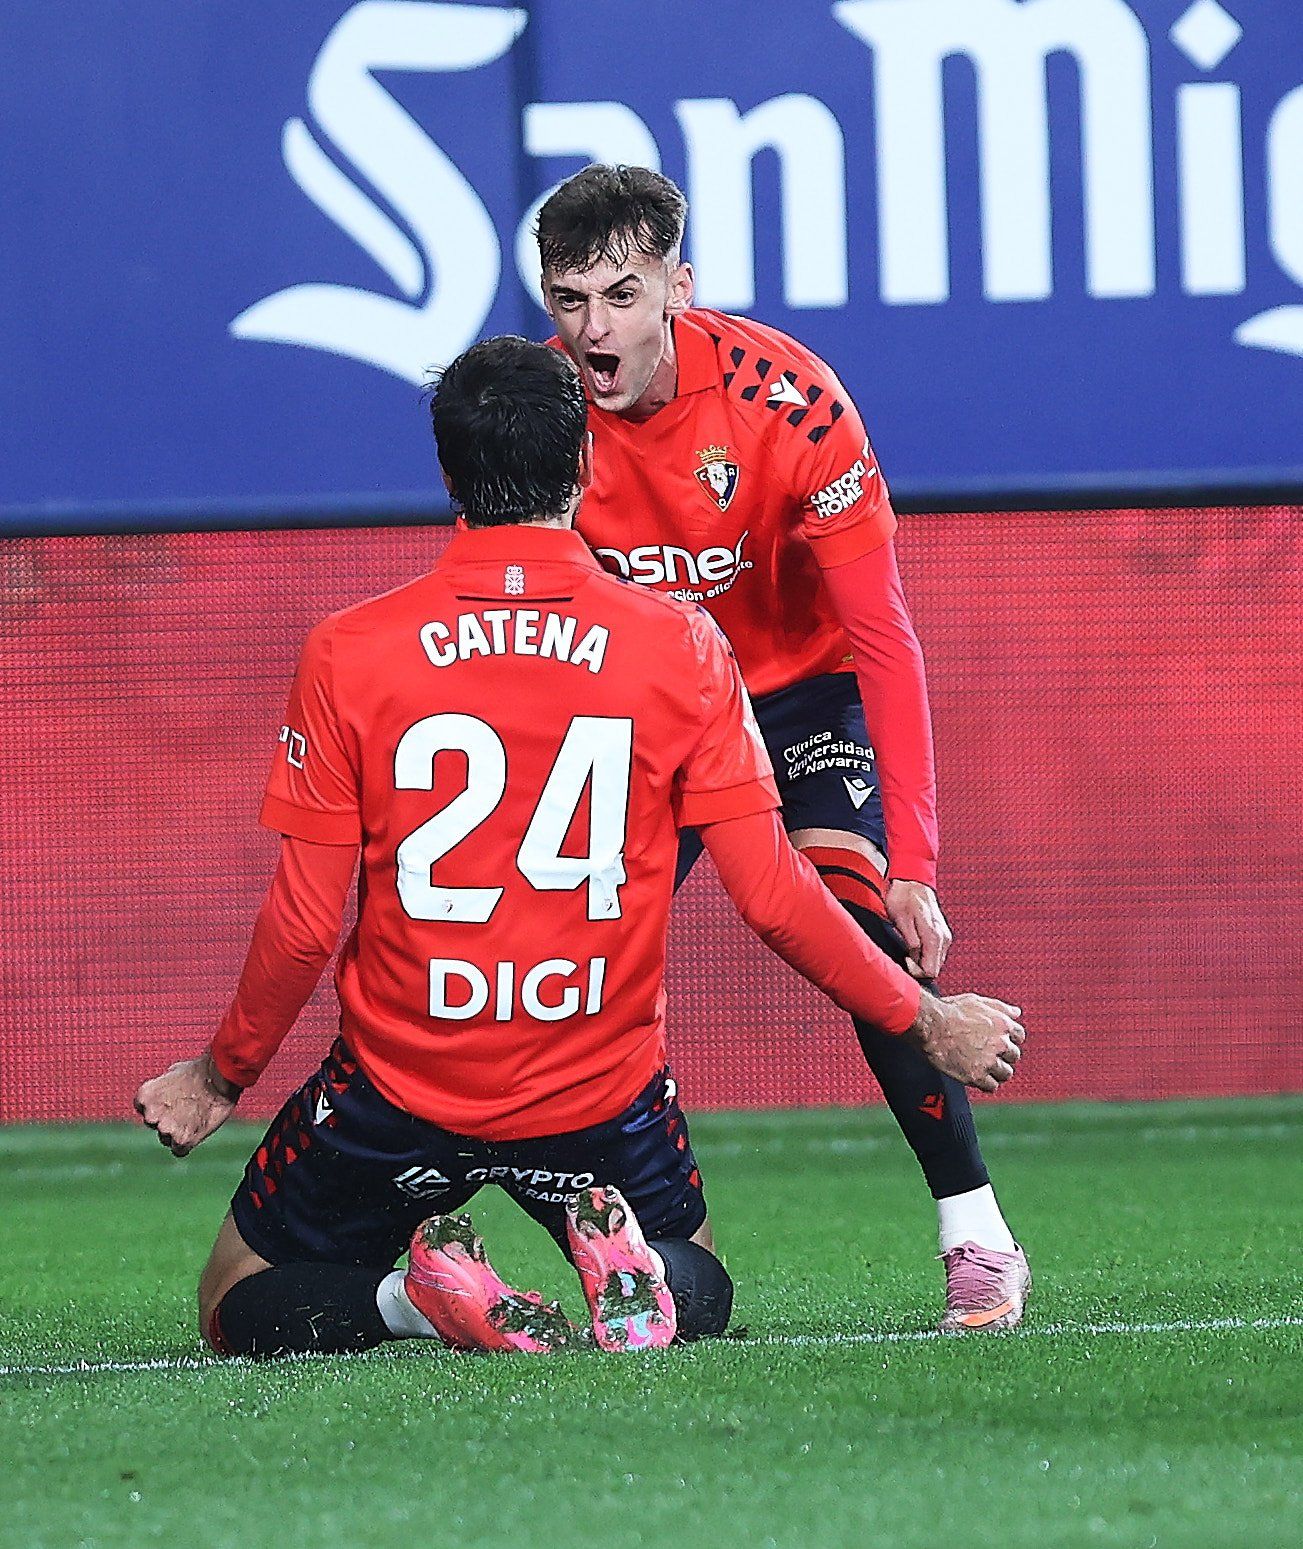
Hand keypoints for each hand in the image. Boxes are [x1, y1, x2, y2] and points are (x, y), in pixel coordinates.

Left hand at [133, 1053, 239, 1156]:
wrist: (220, 1077)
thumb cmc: (201, 1071)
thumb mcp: (174, 1072)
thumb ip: (163, 1088)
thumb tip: (165, 1094)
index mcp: (145, 1095)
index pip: (143, 1109)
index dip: (159, 1106)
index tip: (172, 1103)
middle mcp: (151, 1114)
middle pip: (154, 1125)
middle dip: (167, 1120)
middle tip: (187, 1110)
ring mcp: (166, 1129)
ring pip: (166, 1139)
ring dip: (178, 1132)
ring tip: (196, 1117)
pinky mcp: (182, 1140)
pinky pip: (179, 1150)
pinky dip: (188, 1143)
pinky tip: (198, 1129)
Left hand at [886, 879, 951, 978]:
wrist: (913, 881)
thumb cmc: (904, 897)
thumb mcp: (901, 920)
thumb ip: (911, 942)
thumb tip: (914, 958)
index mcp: (934, 936)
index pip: (931, 971)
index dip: (915, 971)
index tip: (905, 959)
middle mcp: (944, 938)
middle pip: (934, 969)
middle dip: (918, 967)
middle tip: (904, 953)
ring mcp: (944, 936)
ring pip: (935, 961)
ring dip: (921, 960)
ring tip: (908, 946)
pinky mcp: (942, 933)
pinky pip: (935, 952)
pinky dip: (924, 953)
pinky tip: (914, 942)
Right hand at [907, 993, 1025, 1092]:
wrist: (930, 1025)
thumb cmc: (949, 1010)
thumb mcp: (976, 1001)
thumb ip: (1000, 1007)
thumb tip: (1016, 1012)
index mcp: (1003, 1024)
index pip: (1019, 1036)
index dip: (1009, 1039)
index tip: (1000, 1041)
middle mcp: (1000, 1044)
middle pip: (1014, 1056)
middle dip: (1003, 1055)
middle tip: (990, 1054)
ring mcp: (989, 1061)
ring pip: (1005, 1073)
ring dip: (997, 1071)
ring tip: (985, 1068)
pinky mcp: (976, 1076)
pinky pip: (991, 1086)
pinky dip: (986, 1083)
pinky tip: (977, 1077)